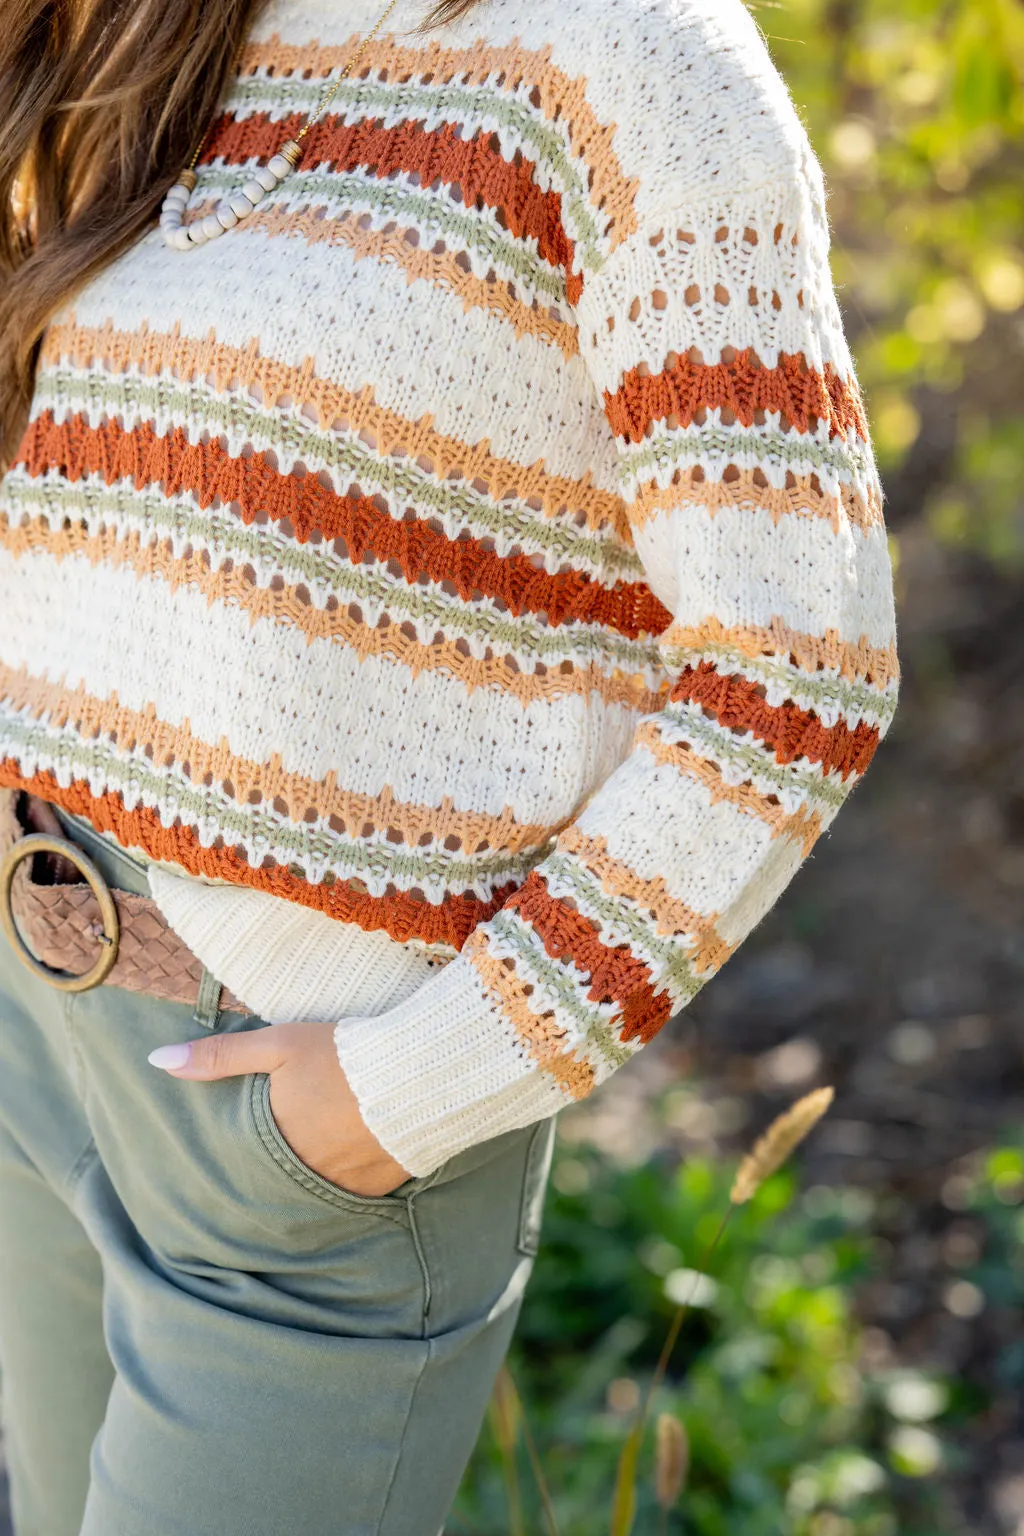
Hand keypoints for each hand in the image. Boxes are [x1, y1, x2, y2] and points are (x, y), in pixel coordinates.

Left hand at [148, 1022, 409, 1196]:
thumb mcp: (279, 1044)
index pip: (240, 1166)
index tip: (222, 1169)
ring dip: (306, 1180)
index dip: (233, 1166)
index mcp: (276, 1141)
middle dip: (269, 1177)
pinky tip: (346, 1163)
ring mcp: (343, 1185)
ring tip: (307, 1165)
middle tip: (264, 1171)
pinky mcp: (378, 1188)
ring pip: (312, 1192)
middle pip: (275, 1184)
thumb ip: (220, 1056)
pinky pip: (350, 1194)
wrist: (419, 1073)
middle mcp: (304, 1173)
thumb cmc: (344, 1054)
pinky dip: (343, 1181)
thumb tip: (156, 1060)